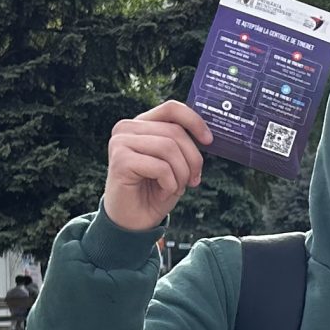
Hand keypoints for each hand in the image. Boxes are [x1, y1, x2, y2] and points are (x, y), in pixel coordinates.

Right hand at [102, 100, 209, 230]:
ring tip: (175, 188)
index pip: (172, 108)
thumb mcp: (175, 163)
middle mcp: (127, 128)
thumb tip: (208, 135)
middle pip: (175, 132)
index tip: (209, 141)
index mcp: (142, 124)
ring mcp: (120, 142)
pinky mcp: (120, 160)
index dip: (194, 121)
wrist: (134, 220)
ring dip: (181, 174)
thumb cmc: (155, 190)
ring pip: (169, 148)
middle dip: (192, 160)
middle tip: (193, 181)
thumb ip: (183, 144)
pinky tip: (163, 193)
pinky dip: (170, 183)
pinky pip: (160, 167)